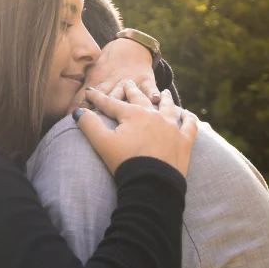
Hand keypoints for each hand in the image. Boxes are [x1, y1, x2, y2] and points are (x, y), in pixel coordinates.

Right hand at [74, 82, 197, 176]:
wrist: (153, 184)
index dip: (98, 98)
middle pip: (141, 99)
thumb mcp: (103, 143)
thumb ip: (90, 125)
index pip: (111, 104)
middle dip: (132, 90)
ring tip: (163, 93)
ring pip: (168, 107)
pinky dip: (189, 119)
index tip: (88, 91)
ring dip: (165, 99)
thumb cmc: (126, 163)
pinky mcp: (184, 141)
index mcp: (133, 115)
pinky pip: (189, 125)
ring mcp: (171, 127)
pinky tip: (188, 115)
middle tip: (128, 83)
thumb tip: (79, 111)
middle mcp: (153, 116)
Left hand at [78, 38, 159, 107]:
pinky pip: (150, 87)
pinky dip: (153, 93)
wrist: (130, 47)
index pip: (92, 95)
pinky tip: (156, 99)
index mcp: (101, 83)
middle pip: (111, 95)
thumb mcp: (92, 78)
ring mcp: (132, 81)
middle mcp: (115, 83)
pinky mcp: (146, 80)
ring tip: (128, 109)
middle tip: (102, 115)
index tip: (79, 113)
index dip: (85, 103)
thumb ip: (80, 96)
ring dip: (127, 98)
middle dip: (106, 104)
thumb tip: (67, 114)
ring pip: (129, 92)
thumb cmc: (107, 68)